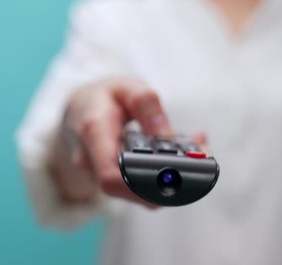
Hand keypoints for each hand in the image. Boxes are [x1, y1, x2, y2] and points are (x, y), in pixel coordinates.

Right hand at [54, 78, 205, 206]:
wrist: (78, 112)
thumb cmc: (102, 98)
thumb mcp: (124, 86)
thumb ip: (145, 103)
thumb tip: (166, 135)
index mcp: (93, 133)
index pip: (111, 176)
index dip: (142, 183)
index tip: (175, 168)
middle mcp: (93, 162)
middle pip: (130, 191)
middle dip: (171, 181)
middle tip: (203, 154)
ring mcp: (101, 176)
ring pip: (140, 194)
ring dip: (175, 180)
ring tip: (199, 149)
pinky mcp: (116, 184)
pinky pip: (142, 189)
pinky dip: (167, 179)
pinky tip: (184, 156)